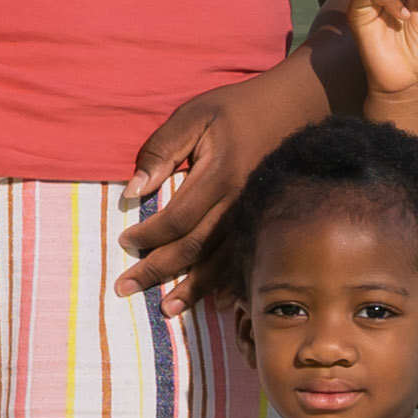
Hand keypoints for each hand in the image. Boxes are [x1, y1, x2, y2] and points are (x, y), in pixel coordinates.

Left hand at [117, 55, 320, 300]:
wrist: (293, 107)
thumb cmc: (235, 110)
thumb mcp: (193, 115)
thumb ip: (161, 150)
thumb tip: (132, 191)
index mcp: (219, 175)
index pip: (177, 218)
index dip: (148, 235)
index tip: (124, 242)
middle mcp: (238, 202)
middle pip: (194, 248)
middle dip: (157, 271)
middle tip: (125, 288)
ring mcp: (255, 215)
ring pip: (220, 262)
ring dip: (192, 289)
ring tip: (167, 310)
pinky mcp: (264, 219)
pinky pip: (245, 258)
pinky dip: (229, 284)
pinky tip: (215, 302)